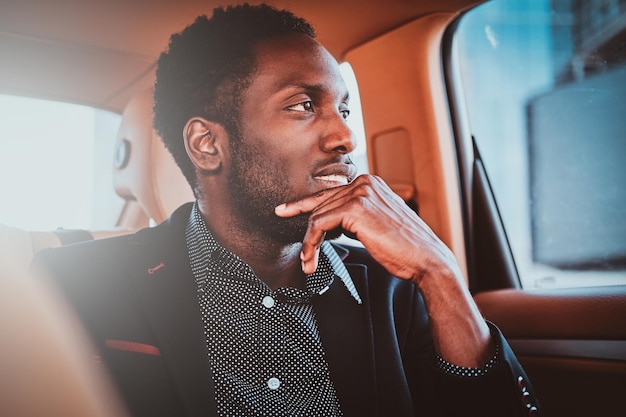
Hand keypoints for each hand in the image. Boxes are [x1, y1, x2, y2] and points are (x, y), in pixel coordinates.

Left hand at [276, 174, 492, 365]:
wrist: (427, 259)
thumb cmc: (405, 248)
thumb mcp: (376, 225)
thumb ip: (355, 217)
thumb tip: (331, 222)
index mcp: (370, 184)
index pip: (329, 193)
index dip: (304, 204)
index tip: (285, 210)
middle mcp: (365, 182)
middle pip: (321, 204)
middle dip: (307, 231)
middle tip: (303, 255)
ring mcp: (361, 192)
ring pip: (318, 215)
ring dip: (309, 242)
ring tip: (309, 263)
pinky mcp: (356, 207)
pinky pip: (319, 223)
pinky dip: (311, 242)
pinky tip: (312, 258)